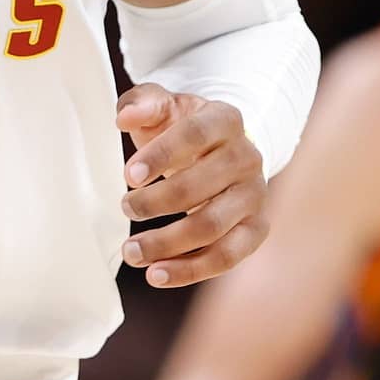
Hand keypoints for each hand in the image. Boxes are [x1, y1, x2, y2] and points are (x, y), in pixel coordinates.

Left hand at [118, 85, 267, 286]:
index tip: (128, 175)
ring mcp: (255, 196)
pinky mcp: (256, 229)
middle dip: (156, 203)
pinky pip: (226, 256)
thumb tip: (125, 117)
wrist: (219, 152)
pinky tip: (156, 274)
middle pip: (201, 186)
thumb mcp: (163, 108)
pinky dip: (190, 270)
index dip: (161, 156)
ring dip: (167, 243)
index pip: (195, 136)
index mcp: (225, 120)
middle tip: (124, 208)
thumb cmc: (181, 130)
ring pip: (212, 226)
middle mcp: (248, 157)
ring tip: (131, 252)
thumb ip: (142, 104)